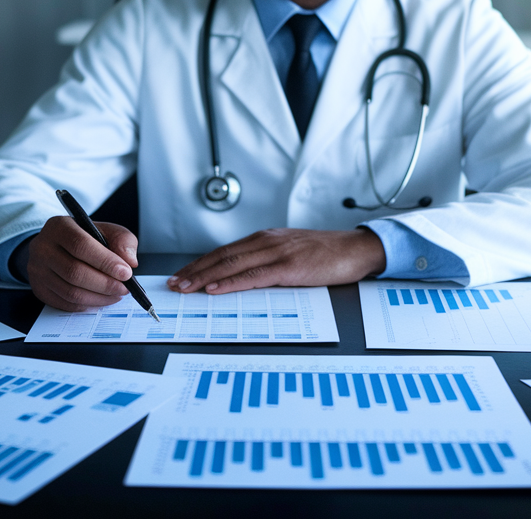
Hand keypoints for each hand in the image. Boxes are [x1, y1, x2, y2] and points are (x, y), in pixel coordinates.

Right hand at [20, 216, 138, 310]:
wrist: (58, 246)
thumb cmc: (86, 237)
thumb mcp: (107, 230)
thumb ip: (122, 240)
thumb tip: (130, 262)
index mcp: (59, 226)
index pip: (80, 245)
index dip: (105, 262)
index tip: (126, 273)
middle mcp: (43, 247)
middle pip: (74, 272)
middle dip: (104, 284)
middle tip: (124, 288)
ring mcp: (38, 270)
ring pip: (70, 292)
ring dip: (98, 298)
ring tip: (116, 294)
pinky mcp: (39, 289)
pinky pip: (65, 304)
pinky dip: (88, 305)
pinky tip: (102, 299)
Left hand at [167, 228, 385, 294]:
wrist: (357, 249)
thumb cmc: (327, 254)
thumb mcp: (291, 253)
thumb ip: (268, 262)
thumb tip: (242, 279)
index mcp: (266, 239)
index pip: (224, 251)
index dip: (200, 264)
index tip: (182, 275)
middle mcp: (267, 242)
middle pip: (222, 256)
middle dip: (194, 271)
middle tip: (173, 284)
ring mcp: (278, 253)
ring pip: (232, 264)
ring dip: (205, 277)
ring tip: (186, 288)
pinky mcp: (290, 267)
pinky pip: (254, 276)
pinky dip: (231, 283)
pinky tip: (216, 290)